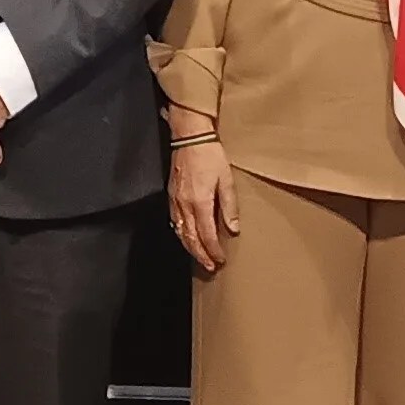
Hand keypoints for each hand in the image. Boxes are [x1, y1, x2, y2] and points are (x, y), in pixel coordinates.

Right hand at [169, 135, 239, 274]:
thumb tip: (233, 228)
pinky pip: (174, 221)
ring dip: (190, 247)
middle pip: (190, 238)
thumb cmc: (210, 155)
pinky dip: (181, 234)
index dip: (213, 250)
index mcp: (199, 202)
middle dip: (200, 254)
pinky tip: (186, 237)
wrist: (190, 137)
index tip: (220, 260)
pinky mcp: (171, 195)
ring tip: (199, 257)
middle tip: (210, 267)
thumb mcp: (226, 179)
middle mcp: (184, 205)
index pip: (206, 234)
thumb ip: (229, 206)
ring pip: (180, 231)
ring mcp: (175, 200)